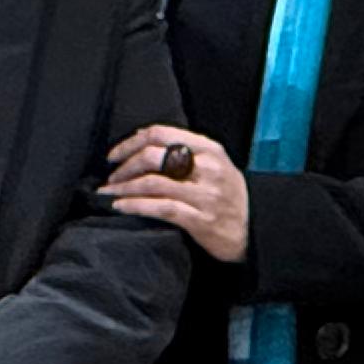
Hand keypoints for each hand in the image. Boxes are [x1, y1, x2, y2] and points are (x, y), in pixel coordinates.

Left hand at [100, 124, 249, 261]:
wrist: (255, 229)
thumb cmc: (228, 196)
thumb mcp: (215, 165)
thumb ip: (185, 152)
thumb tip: (141, 140)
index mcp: (209, 149)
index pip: (161, 134)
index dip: (131, 142)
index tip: (114, 155)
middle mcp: (208, 168)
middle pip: (153, 156)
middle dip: (125, 167)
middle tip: (111, 178)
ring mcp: (205, 195)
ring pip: (153, 183)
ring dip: (123, 188)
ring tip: (108, 193)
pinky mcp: (201, 220)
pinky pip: (161, 208)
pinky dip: (135, 206)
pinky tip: (120, 207)